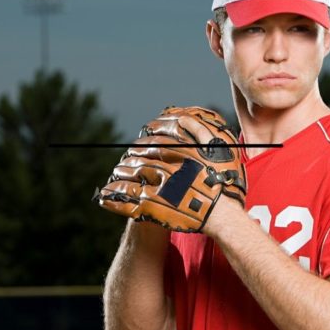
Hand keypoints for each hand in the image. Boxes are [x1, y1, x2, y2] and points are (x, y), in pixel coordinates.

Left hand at [94, 106, 246, 232]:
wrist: (223, 213)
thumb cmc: (224, 181)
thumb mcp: (219, 148)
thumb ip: (200, 129)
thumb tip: (182, 116)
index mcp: (176, 153)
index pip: (153, 142)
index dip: (144, 142)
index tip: (138, 144)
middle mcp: (163, 167)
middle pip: (138, 158)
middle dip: (129, 158)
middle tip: (124, 160)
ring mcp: (155, 187)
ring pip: (129, 176)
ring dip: (120, 174)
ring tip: (115, 175)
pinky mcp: (150, 207)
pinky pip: (126, 201)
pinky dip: (113, 199)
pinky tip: (105, 198)